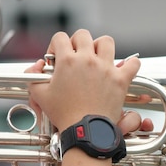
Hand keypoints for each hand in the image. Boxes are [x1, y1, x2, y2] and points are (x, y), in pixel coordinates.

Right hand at [26, 30, 140, 131]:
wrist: (85, 130)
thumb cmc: (64, 115)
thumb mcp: (40, 95)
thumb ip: (33, 77)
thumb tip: (37, 67)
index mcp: (67, 61)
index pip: (59, 38)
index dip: (55, 46)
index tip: (57, 58)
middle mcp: (87, 60)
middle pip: (83, 35)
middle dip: (77, 43)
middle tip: (76, 57)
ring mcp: (106, 68)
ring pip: (106, 42)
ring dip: (101, 47)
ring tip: (97, 58)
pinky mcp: (120, 80)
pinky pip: (133, 63)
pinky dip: (130, 64)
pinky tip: (123, 67)